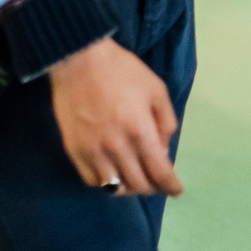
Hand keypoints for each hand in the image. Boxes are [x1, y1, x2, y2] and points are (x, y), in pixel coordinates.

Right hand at [48, 37, 183, 196]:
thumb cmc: (123, 71)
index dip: (170, 186)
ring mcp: (92, 150)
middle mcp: (116, 146)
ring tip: (136, 180)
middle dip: (153, 188)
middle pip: (138, 184)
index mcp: (140, 130)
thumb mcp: (156, 90)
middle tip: (158, 183)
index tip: (176, 190)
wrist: (80, 60)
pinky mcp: (74, 150)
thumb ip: (165, 123)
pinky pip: (92, 180)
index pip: (159, 172)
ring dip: (130, 188)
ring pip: (114, 187)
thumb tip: (164, 151)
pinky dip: (105, 183)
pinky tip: (113, 174)